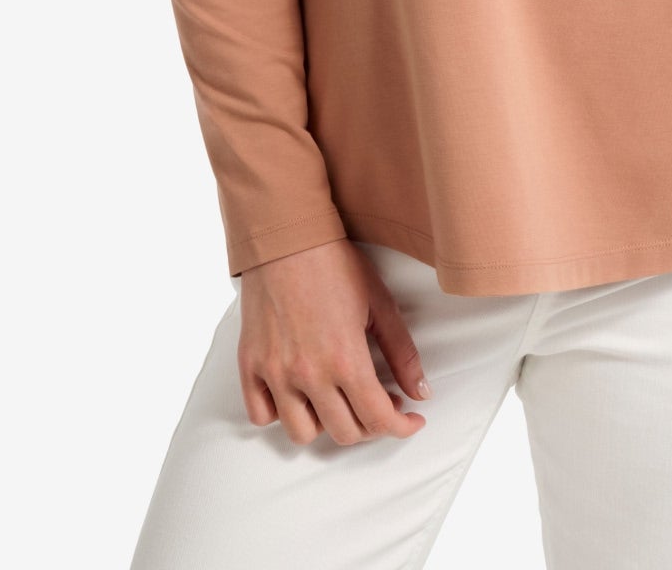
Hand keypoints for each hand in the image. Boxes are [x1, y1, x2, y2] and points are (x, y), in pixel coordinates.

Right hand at [236, 238, 432, 444]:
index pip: (378, 419)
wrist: (288, 239)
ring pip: (302, 433)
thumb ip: (402, 353)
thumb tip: (421, 392)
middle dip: (370, 425)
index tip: (410, 420)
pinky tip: (297, 394)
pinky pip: (261, 414)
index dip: (402, 427)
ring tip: (337, 400)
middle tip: (378, 403)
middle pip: (345, 433)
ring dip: (326, 424)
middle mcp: (309, 373)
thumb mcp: (380, 303)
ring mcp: (275, 372)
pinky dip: (280, 413)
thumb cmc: (334, 264)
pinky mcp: (250, 364)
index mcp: (346, 359)